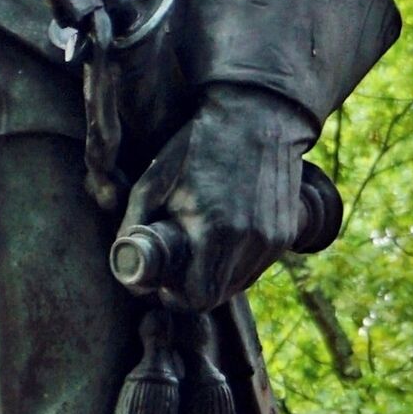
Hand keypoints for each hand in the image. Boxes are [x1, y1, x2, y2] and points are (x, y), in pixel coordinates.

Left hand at [119, 88, 318, 308]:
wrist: (255, 114)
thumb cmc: (196, 145)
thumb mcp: (153, 182)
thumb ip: (134, 227)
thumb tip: (125, 263)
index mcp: (215, 231)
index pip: (197, 298)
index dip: (176, 297)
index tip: (165, 283)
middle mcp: (251, 241)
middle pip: (218, 295)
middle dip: (194, 287)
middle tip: (179, 265)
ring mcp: (274, 239)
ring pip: (240, 282)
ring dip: (217, 275)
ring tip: (202, 245)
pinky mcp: (287, 232)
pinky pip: (258, 264)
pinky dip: (239, 260)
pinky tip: (226, 233)